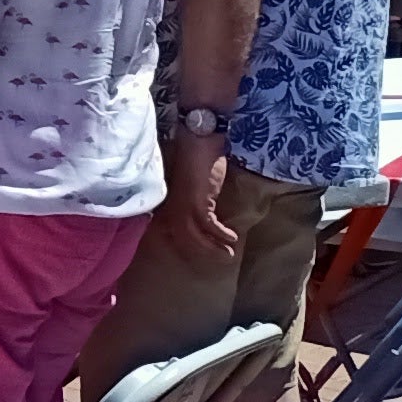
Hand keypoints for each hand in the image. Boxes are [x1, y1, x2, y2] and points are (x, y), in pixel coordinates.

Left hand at [161, 135, 239, 258]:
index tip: (203, 256)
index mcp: (170, 205)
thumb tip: (208, 218)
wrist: (199, 142)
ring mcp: (182, 205)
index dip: (187, 247)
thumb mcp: (195, 187)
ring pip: (193, 237)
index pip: (171, 234)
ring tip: (229, 254)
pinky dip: (219, 234)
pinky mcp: (196, 201)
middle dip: (203, 252)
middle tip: (222, 259)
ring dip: (212, 248)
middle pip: (183, 240)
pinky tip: (231, 237)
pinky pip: (207, 225)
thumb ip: (197, 202)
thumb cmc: (199, 163)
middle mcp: (172, 208)